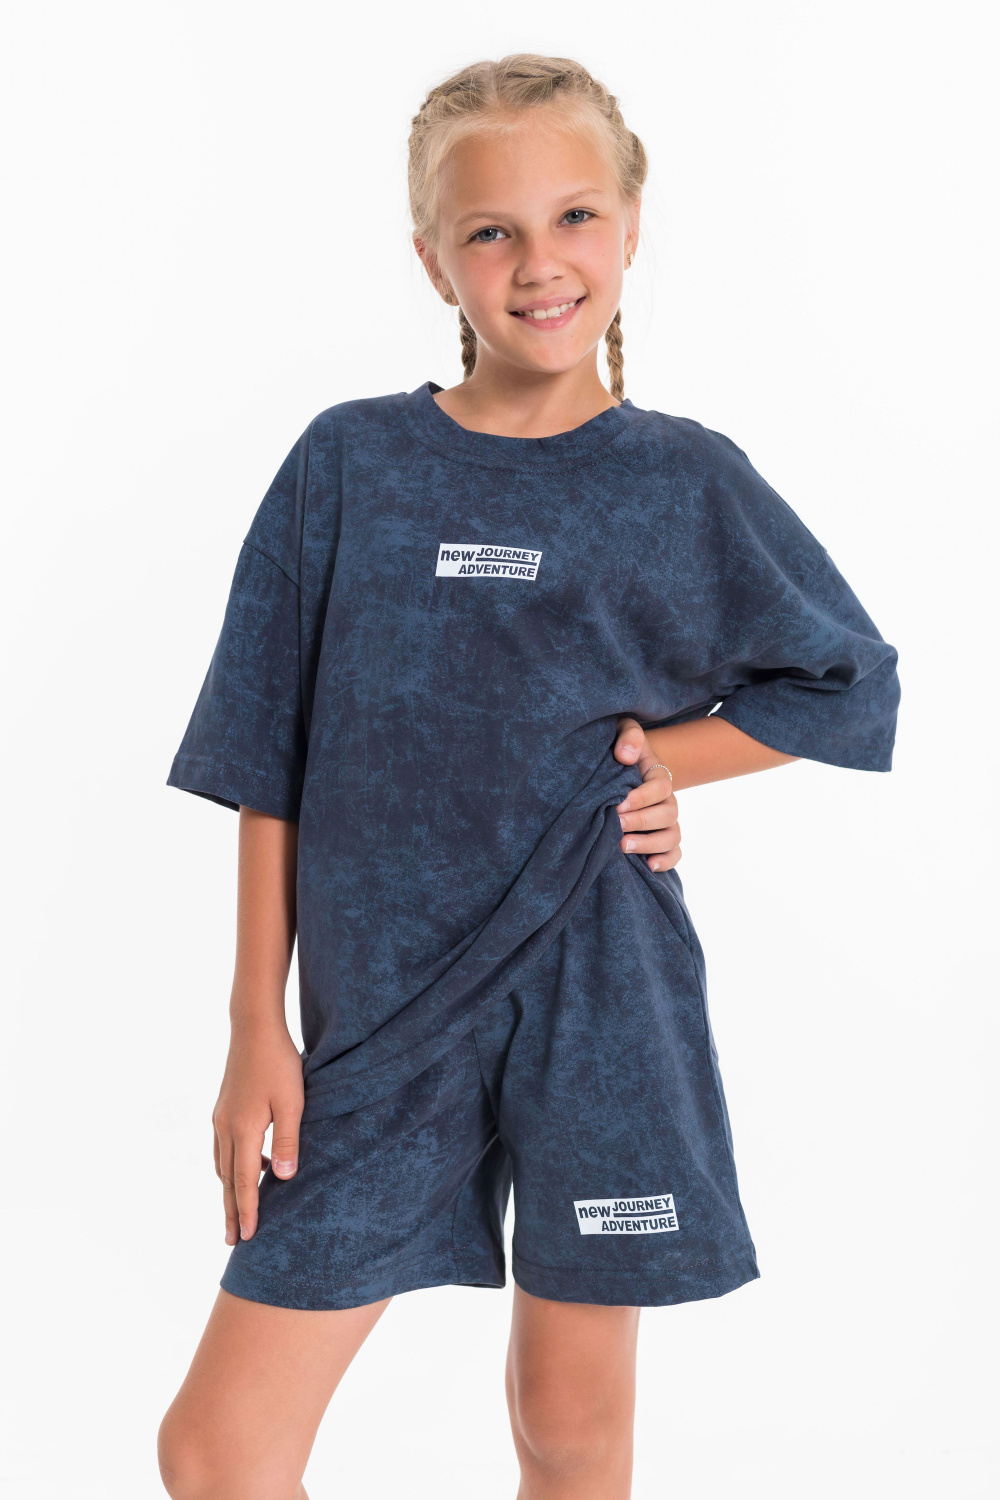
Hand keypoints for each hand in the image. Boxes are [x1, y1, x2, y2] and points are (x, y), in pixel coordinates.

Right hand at [212, 1021, 303, 1244]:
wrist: (254, 1027)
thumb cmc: (278, 1062)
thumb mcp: (292, 1102)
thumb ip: (287, 1140)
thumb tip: (282, 1178)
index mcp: (242, 1130)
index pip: (245, 1182)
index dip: (246, 1211)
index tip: (246, 1238)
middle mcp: (225, 1128)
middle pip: (227, 1180)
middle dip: (230, 1211)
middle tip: (232, 1240)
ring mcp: (221, 1118)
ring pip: (223, 1165)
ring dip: (230, 1190)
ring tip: (237, 1211)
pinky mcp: (224, 1108)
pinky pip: (224, 1148)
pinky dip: (233, 1166)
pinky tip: (253, 1166)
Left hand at [613, 715, 681, 871]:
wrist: (617, 767)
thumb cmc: (619, 749)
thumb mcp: (622, 731)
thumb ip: (628, 736)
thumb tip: (625, 755)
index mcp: (658, 774)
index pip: (661, 787)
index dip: (642, 798)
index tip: (618, 804)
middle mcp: (667, 799)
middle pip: (668, 814)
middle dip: (641, 822)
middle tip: (616, 824)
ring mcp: (666, 820)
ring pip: (672, 836)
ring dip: (650, 844)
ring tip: (623, 846)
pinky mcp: (661, 837)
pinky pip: (675, 853)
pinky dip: (667, 861)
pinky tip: (648, 866)